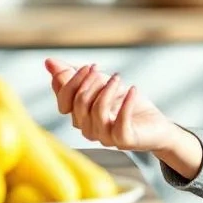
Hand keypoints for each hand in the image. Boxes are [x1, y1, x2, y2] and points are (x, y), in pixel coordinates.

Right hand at [44, 58, 177, 152]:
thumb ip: (73, 75)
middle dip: (90, 82)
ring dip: (108, 89)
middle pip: (78, 104)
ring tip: (118, 77)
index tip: (89, 66)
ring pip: (97, 111)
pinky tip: (133, 89)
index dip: (72, 81)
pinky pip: (120, 123)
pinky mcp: (124, 141)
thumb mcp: (100, 83)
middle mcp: (88, 129)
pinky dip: (127, 103)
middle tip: (102, 69)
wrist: (155, 125)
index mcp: (79, 117)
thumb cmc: (125, 104)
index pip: (63, 101)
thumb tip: (48, 62)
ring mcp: (105, 137)